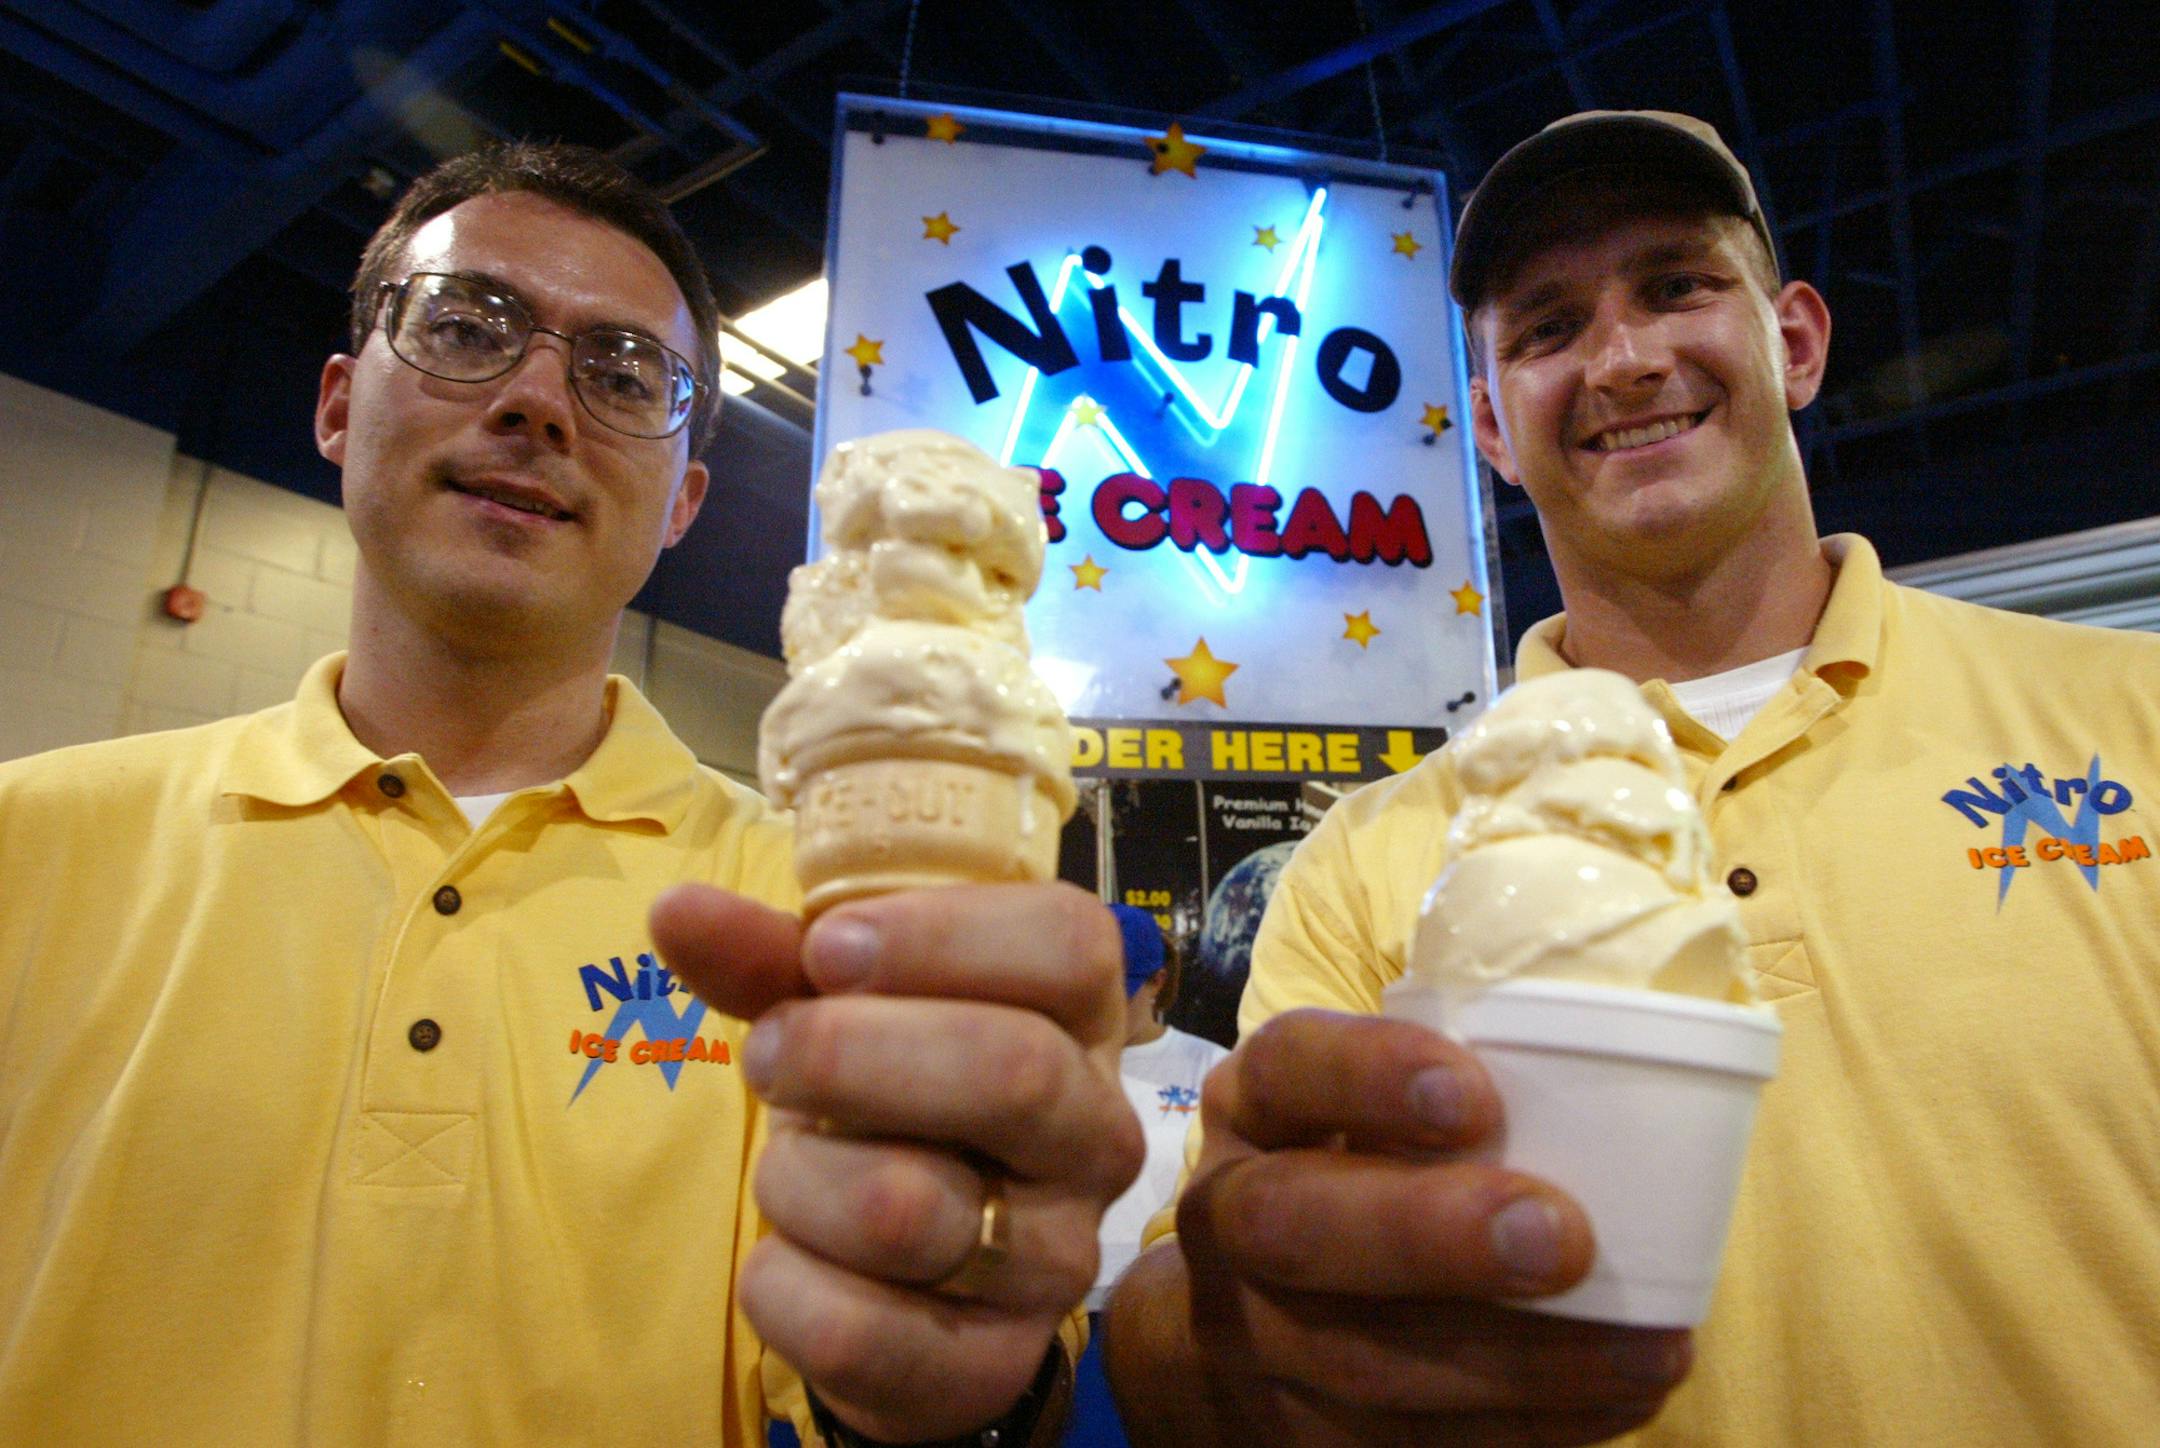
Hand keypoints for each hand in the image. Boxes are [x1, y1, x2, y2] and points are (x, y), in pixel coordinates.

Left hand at [652, 882, 1143, 1441]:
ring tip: (786, 1167)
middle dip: (849, 1052)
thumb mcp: (844, 1014)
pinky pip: (856, 1328)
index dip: (942, 937)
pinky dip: (782, 1285)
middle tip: (764, 1052)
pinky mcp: (993, 1364)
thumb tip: (676, 909)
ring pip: (909, 1209)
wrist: (916, 1286)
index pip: (1067, 945)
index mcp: (1084, 1016)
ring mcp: (1058, 1257)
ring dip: (798, 1178)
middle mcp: (1097, 1134)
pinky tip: (789, 1259)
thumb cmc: (893, 1103)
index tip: (828, 948)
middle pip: (1010, 1070)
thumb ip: (771, 960)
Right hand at [1104, 1008, 1691, 1446]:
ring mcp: (1248, 1337)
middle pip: (1296, 1227)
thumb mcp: (1357, 1112)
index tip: (1474, 1096)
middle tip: (1563, 1237)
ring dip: (1520, 1360)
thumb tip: (1626, 1080)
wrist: (1225, 1327)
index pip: (1287, 1067)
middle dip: (1428, 1235)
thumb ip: (1442, 1096)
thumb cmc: (1346, 1177)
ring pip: (1364, 1360)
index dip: (1369, 1077)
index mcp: (1253, 1109)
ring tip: (1647, 1347)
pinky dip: (1526, 1427)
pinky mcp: (1291, 1435)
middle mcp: (1227, 1219)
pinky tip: (1616, 1399)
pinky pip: (1409, 1445)